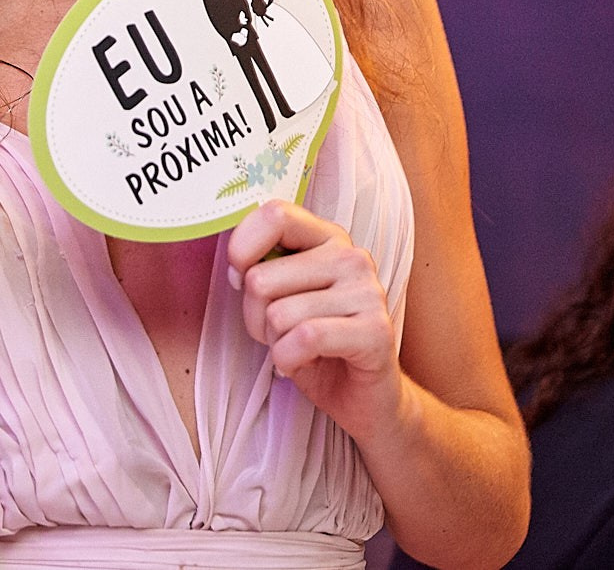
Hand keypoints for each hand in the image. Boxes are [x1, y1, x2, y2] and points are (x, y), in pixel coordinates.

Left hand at [227, 198, 402, 439]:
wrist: (364, 398)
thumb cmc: (316, 346)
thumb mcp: (283, 298)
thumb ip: (263, 268)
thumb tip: (238, 266)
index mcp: (327, 238)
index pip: (275, 214)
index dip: (242, 248)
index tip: (241, 279)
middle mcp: (351, 257)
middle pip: (261, 277)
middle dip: (255, 317)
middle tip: (280, 333)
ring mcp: (367, 292)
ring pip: (278, 314)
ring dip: (275, 344)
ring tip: (297, 350)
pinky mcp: (375, 331)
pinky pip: (303, 338)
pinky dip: (288, 360)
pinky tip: (303, 363)